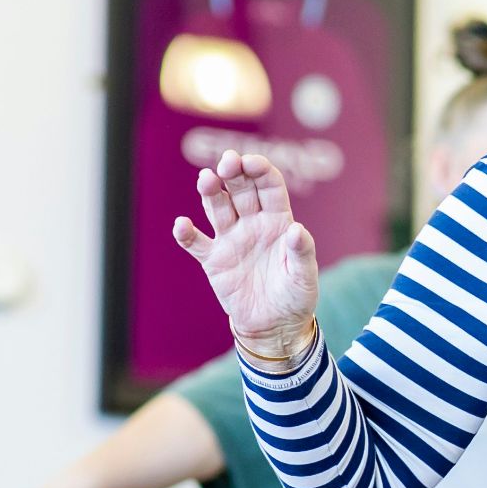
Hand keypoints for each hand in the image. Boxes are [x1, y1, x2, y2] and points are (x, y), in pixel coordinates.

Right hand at [172, 150, 319, 358]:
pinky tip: (182, 225)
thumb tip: (297, 230)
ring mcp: (231, 239)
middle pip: (240, 189)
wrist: (274, 325)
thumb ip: (302, 252)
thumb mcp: (305, 277)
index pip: (269, 186)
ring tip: (206, 179)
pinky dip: (186, 234)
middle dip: (233, 173)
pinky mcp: (213, 260)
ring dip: (210, 192)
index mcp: (278, 221)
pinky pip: (196, 243)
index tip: (251, 162)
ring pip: (217, 208)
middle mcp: (252, 224)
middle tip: (227, 162)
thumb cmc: (295, 296)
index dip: (260, 170)